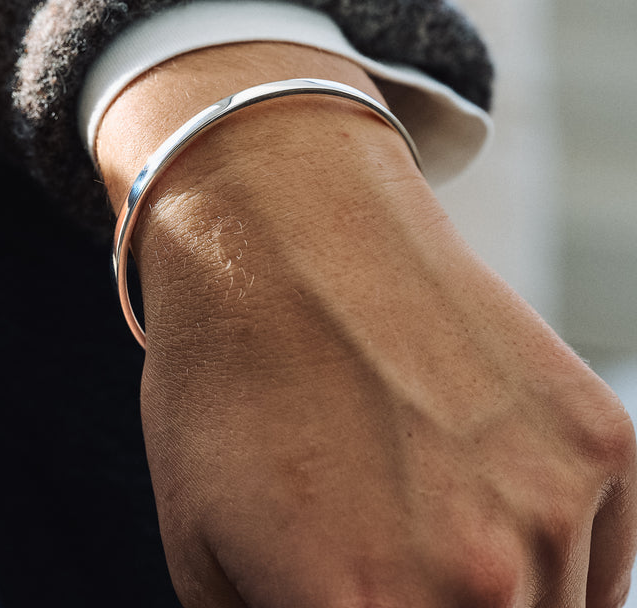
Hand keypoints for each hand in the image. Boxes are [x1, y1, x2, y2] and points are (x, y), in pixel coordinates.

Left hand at [97, 43, 636, 607]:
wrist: (281, 229)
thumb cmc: (224, 382)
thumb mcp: (204, 550)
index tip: (357, 594)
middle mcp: (480, 581)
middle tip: (386, 560)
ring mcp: (553, 503)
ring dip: (498, 598)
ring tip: (421, 514)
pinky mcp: (599, 438)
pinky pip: (601, 558)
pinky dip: (550, 550)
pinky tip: (473, 480)